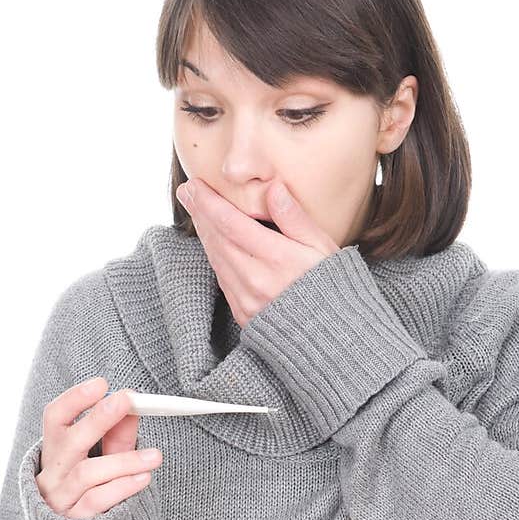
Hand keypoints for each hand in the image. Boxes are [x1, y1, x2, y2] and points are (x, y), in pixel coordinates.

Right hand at [36, 377, 163, 518]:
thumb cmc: (87, 495)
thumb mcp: (101, 461)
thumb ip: (115, 438)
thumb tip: (132, 405)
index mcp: (55, 451)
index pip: (55, 417)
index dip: (75, 399)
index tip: (101, 384)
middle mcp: (52, 473)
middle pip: (70, 441)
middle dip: (98, 418)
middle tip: (126, 401)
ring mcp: (60, 499)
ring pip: (88, 473)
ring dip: (124, 460)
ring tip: (155, 456)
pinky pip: (97, 501)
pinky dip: (122, 488)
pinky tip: (144, 479)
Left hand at [175, 176, 339, 328]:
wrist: (330, 334)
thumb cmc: (331, 286)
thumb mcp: (322, 247)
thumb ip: (295, 218)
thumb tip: (273, 188)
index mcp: (276, 259)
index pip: (230, 223)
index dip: (209, 202)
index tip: (195, 185)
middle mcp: (256, 280)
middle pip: (217, 239)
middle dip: (200, 213)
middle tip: (187, 191)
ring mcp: (247, 300)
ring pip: (216, 259)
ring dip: (204, 233)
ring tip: (197, 211)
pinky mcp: (243, 314)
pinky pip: (222, 279)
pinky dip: (214, 256)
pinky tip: (212, 242)